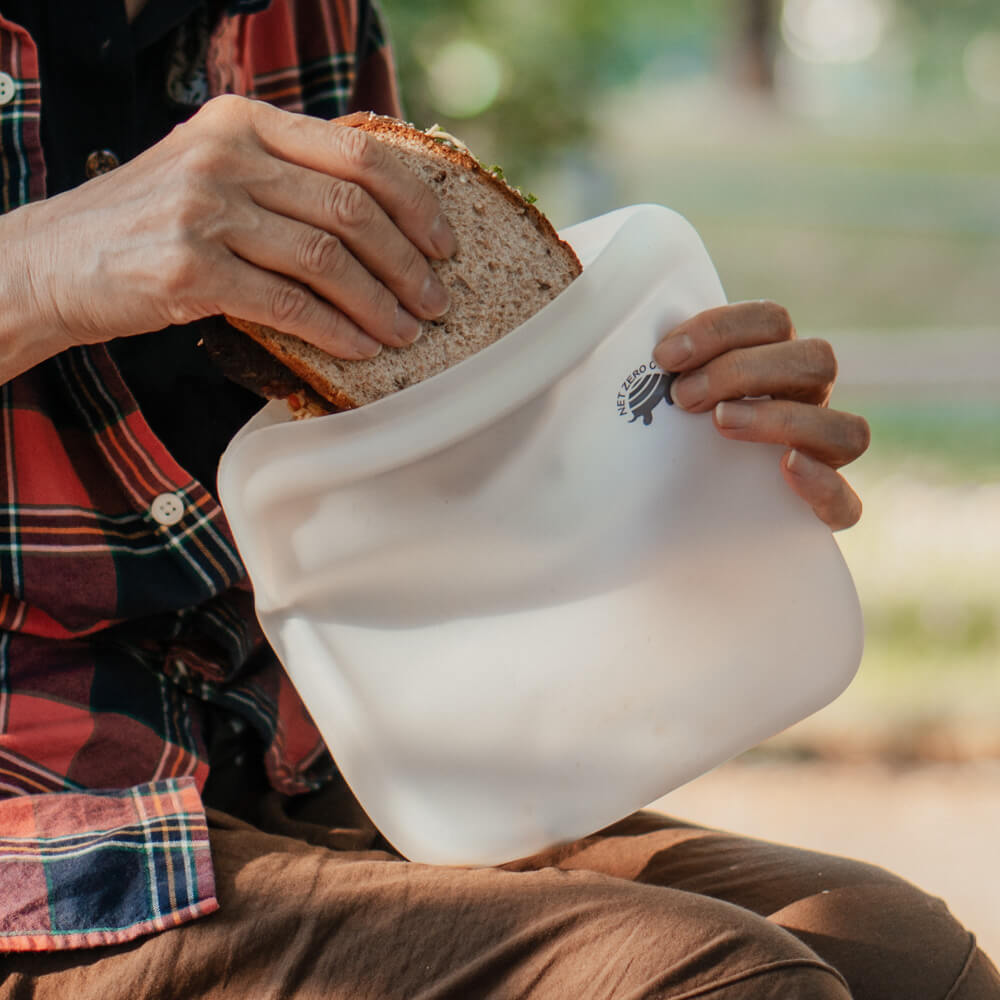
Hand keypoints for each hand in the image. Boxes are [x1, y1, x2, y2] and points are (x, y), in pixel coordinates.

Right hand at [17, 96, 455, 358]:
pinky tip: (360, 349)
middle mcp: (227, 155)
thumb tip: (381, 219)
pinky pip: (288, 304)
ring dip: (380, 305)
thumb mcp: (215, 172)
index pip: (359, 154)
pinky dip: (335, 331)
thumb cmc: (148, 223)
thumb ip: (285, 179)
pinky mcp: (189, 269)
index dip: (416, 204)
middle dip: (408, 263)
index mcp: (245, 122)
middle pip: (353, 209)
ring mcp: (206, 209)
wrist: (53, 260)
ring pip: (327, 259)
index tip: (444, 245)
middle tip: (436, 301)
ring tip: (407, 332)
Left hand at [652, 301, 869, 530]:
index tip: (664, 355)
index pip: (771, 320)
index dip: (722, 329)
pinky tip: (785, 470)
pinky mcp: (822, 513)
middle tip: (684, 397)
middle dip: (743, 370)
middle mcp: (806, 403)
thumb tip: (616, 337)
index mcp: (772, 363)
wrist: (666, 518)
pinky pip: (849, 506)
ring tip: (720, 425)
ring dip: (781, 418)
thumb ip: (654, 371)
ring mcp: (822, 458)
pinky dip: (824, 486)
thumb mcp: (654, 400)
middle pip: (815, 360)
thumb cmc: (657, 442)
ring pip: (846, 428)